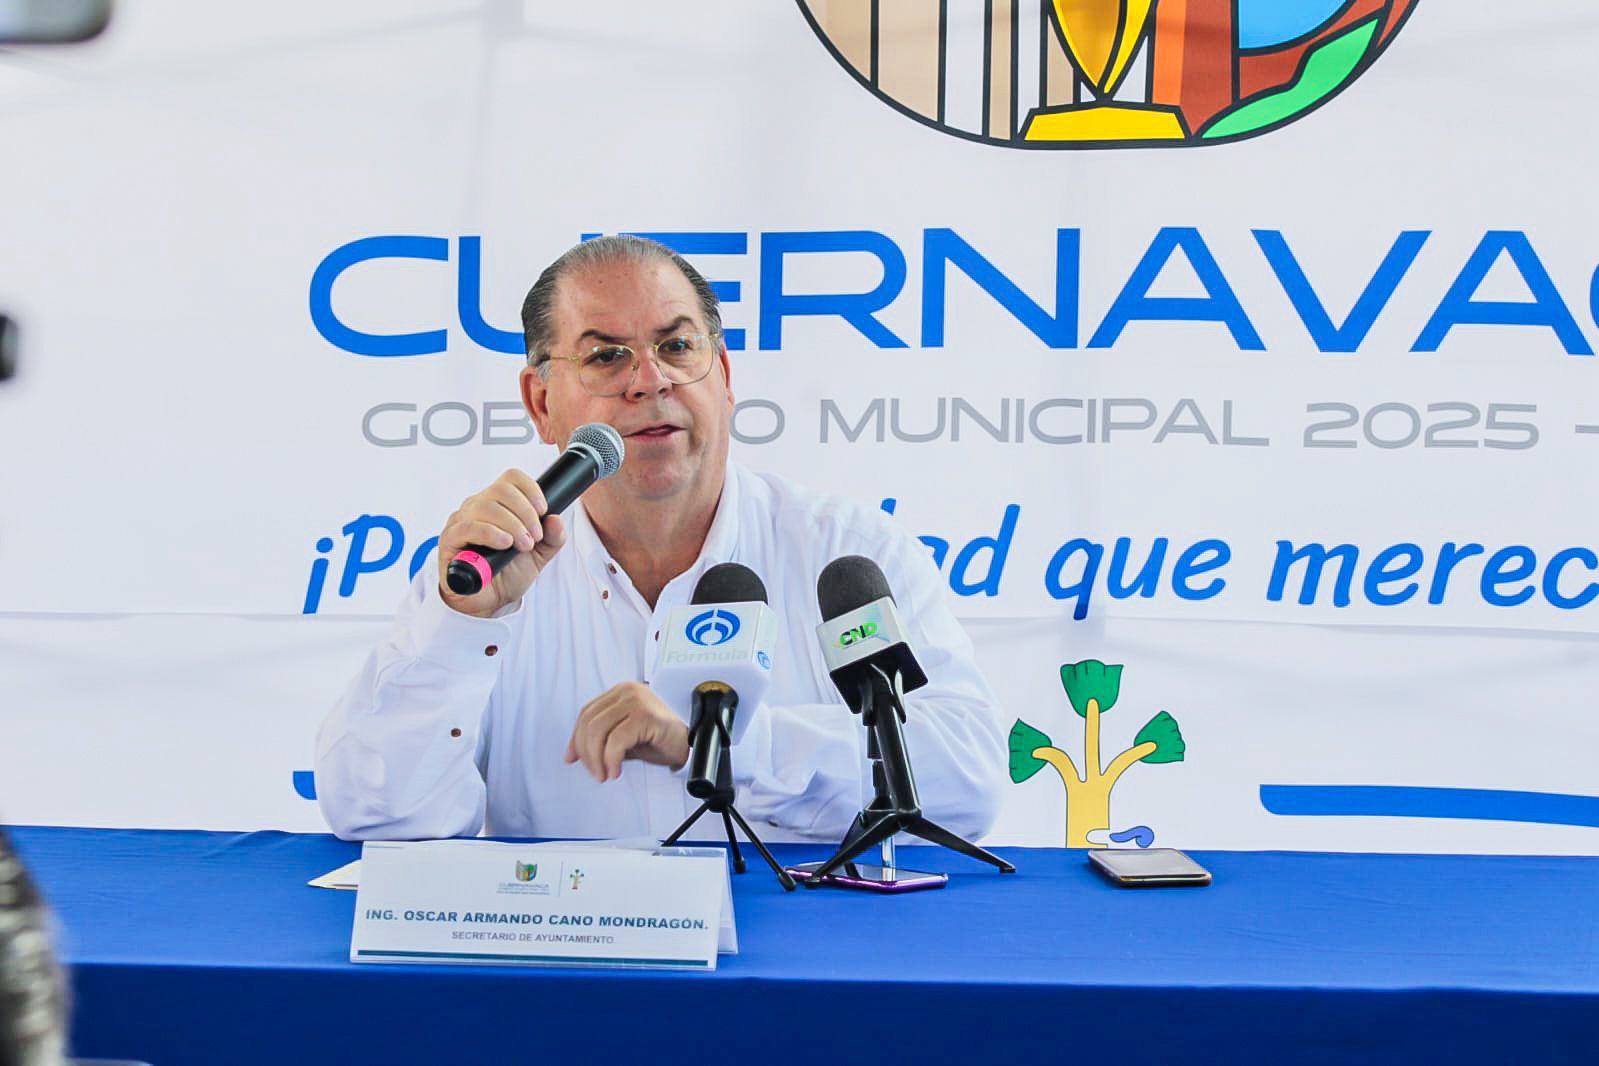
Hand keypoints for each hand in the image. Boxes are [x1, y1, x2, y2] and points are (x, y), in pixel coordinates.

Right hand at [437, 469, 567, 617]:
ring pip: (487, 507)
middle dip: (525, 513)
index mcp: (498, 503)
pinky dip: (491, 533)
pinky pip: (469, 527)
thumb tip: (556, 519)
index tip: (543, 510)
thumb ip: (552, 538)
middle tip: (534, 537)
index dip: (531, 489)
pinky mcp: (451, 538)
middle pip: (502, 490)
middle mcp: (477, 506)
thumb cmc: (508, 572)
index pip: (512, 478)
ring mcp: (462, 520)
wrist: (488, 601)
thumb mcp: (539, 555)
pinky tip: (504, 543)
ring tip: (523, 545)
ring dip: (512, 525)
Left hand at [564, 682, 689, 782]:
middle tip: (595, 772)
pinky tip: (615, 770)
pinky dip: (611, 759)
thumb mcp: (622, 739)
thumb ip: (599, 740)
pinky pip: (617, 740)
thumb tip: (572, 754)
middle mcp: (627, 692)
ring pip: (599, 730)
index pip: (587, 713)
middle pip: (590, 722)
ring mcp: (637, 701)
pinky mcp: (646, 715)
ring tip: (604, 773)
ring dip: (597, 758)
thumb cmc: (658, 740)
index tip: (573, 758)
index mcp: (620, 693)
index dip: (576, 739)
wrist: (689, 745)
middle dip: (586, 753)